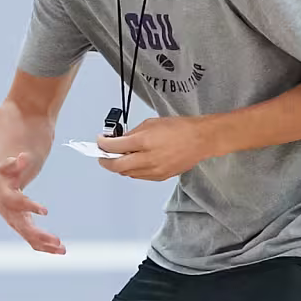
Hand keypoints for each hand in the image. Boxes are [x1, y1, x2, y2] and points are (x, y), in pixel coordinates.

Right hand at [0, 152, 63, 254]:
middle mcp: (9, 214)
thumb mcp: (7, 165)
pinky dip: (45, 246)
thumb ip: (15, 163)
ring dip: (45, 245)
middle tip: (57, 240)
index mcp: (4, 197)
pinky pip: (32, 239)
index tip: (45, 211)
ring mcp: (15, 222)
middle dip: (40, 235)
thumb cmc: (2, 173)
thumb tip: (22, 157)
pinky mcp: (22, 227)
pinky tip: (59, 250)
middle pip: (24, 227)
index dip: (30, 206)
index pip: (16, 204)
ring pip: (29, 237)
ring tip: (62, 250)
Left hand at [98, 116, 217, 181]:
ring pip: (126, 173)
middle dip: (105, 160)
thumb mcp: (151, 123)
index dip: (102, 144)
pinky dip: (132, 170)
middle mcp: (147, 158)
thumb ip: (132, 133)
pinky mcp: (159, 177)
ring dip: (119, 166)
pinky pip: (139, 176)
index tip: (100, 141)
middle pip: (116, 166)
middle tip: (102, 155)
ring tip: (119, 157)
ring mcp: (154, 170)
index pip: (113, 147)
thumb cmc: (180, 129)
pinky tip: (133, 162)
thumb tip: (118, 140)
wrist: (200, 140)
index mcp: (144, 141)